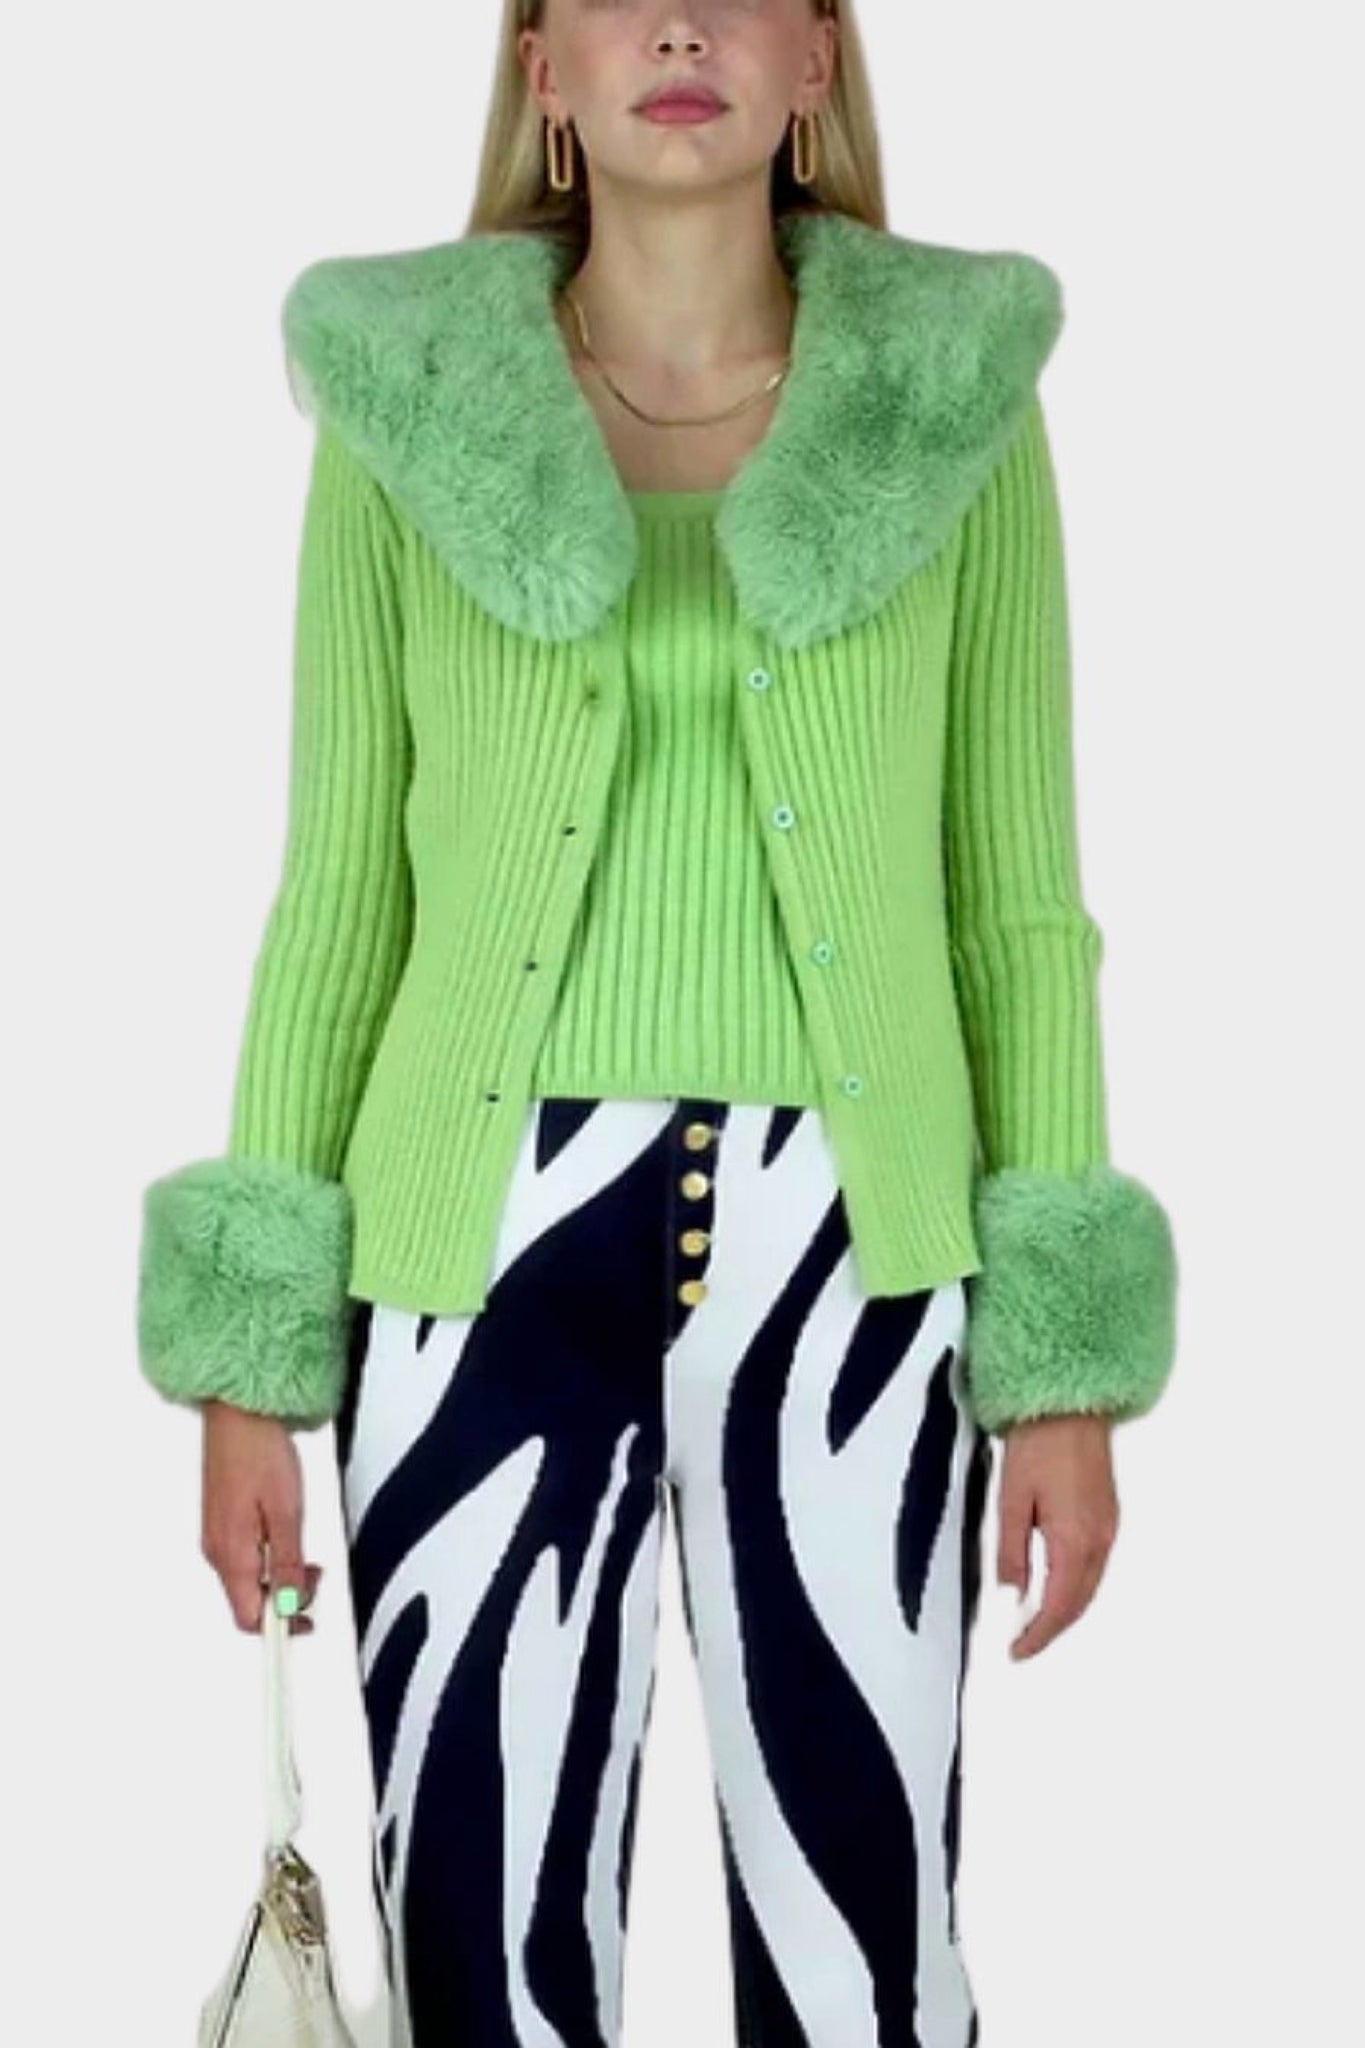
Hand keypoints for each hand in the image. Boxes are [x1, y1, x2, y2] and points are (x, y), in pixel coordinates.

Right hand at [201, 1400, 322, 1632]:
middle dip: (285, 1597)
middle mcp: (217, 1551)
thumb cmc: (258, 1451)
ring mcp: (216, 1537)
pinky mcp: (221, 1522)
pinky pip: (244, 1557)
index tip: (306, 1624)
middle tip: (314, 1574)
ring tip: (303, 1549)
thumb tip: (288, 1602)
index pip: (249, 1617)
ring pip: (248, 1579)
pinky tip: (284, 1534)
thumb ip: (287, 1562)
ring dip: (278, 1576)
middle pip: (249, 1601)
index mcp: (231, 1554)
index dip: (280, 1627)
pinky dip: (268, 1557)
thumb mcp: (286, 1511)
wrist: (236, 1415)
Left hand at [996, 1412, 1118, 1658]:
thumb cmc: (1039, 1443)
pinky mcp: (1108, 1515)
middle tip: (1023, 1643)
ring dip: (1066, 1610)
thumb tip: (1012, 1592)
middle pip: (1079, 1602)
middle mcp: (1100, 1539)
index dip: (1038, 1635)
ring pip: (1090, 1586)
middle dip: (1052, 1629)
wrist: (1070, 1404)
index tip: (1017, 1651)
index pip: (1058, 1606)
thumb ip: (1011, 1551)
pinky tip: (1057, 1587)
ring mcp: (1109, 1527)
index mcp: (1074, 1540)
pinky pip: (1095, 1566)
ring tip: (1036, 1623)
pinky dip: (1077, 1587)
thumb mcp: (1011, 1499)